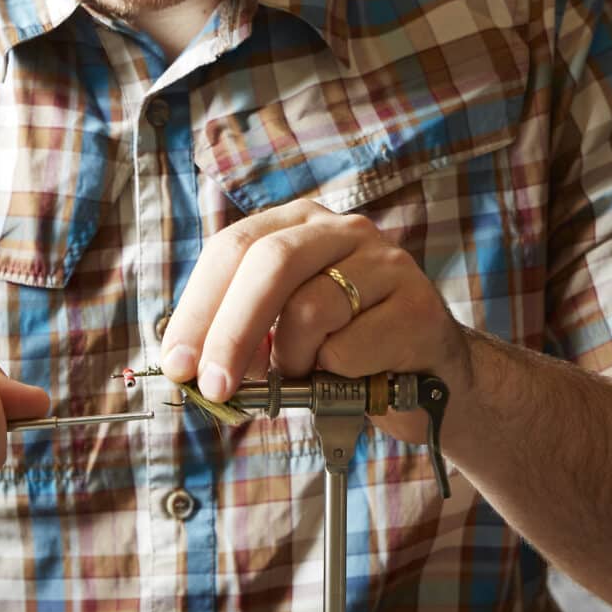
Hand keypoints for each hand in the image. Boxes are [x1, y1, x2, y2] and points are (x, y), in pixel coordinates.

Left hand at [159, 198, 470, 444]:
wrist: (432, 381)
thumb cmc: (347, 356)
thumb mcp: (284, 333)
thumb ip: (239, 333)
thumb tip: (184, 362)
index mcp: (298, 225)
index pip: (232, 248)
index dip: (198, 307)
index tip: (178, 363)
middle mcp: (341, 229)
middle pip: (268, 263)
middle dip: (228, 331)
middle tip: (212, 386)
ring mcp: (385, 260)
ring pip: (308, 309)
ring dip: (294, 360)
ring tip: (311, 373)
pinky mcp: (417, 303)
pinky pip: (350, 347)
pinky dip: (338, 376)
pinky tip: (357, 375)